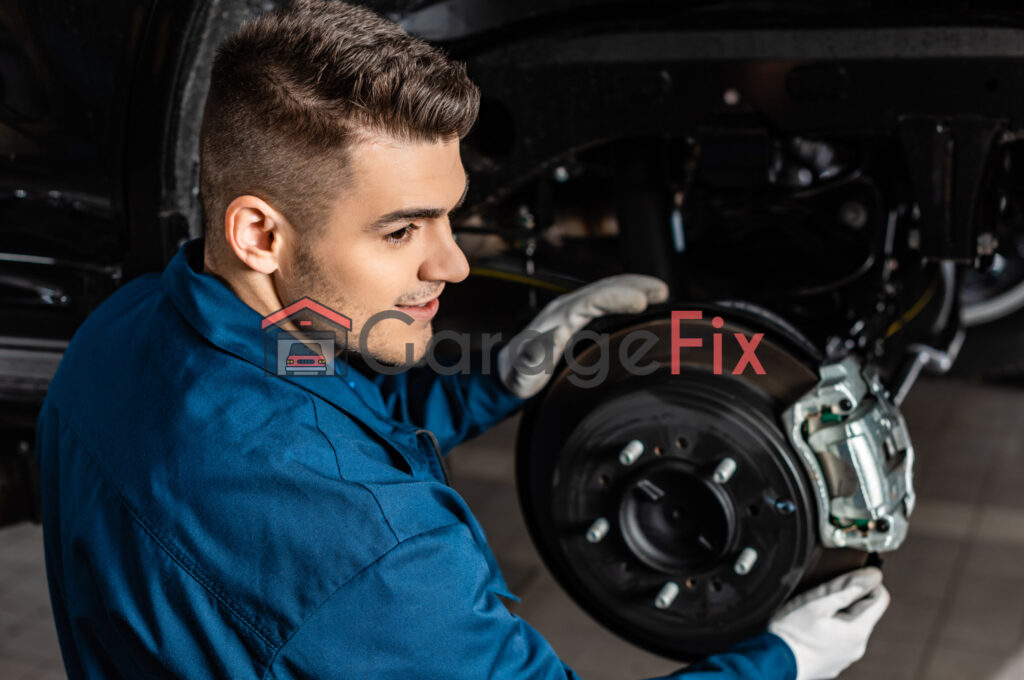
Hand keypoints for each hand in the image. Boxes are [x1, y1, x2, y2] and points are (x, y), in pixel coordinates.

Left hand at [496, 274, 668, 398]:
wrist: (507, 373)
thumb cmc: (517, 373)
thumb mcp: (524, 368)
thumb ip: (537, 352)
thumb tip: (557, 333)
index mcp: (557, 317)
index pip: (592, 299)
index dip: (616, 297)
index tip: (640, 301)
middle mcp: (566, 309)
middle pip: (603, 289)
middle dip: (633, 286)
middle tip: (661, 290)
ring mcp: (572, 313)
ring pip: (606, 293)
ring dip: (632, 288)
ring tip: (659, 291)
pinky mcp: (578, 321)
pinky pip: (604, 303)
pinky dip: (624, 299)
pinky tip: (640, 304)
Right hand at [768, 567, 889, 679]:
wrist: (776, 662)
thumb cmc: (792, 633)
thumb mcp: (816, 604)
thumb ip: (843, 592)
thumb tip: (867, 581)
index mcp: (857, 630)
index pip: (881, 600)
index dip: (870, 585)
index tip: (853, 580)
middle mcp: (858, 646)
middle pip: (866, 615)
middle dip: (851, 602)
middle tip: (826, 597)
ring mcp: (848, 658)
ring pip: (853, 629)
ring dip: (841, 617)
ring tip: (816, 615)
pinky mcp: (836, 664)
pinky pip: (842, 642)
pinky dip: (833, 633)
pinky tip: (814, 631)